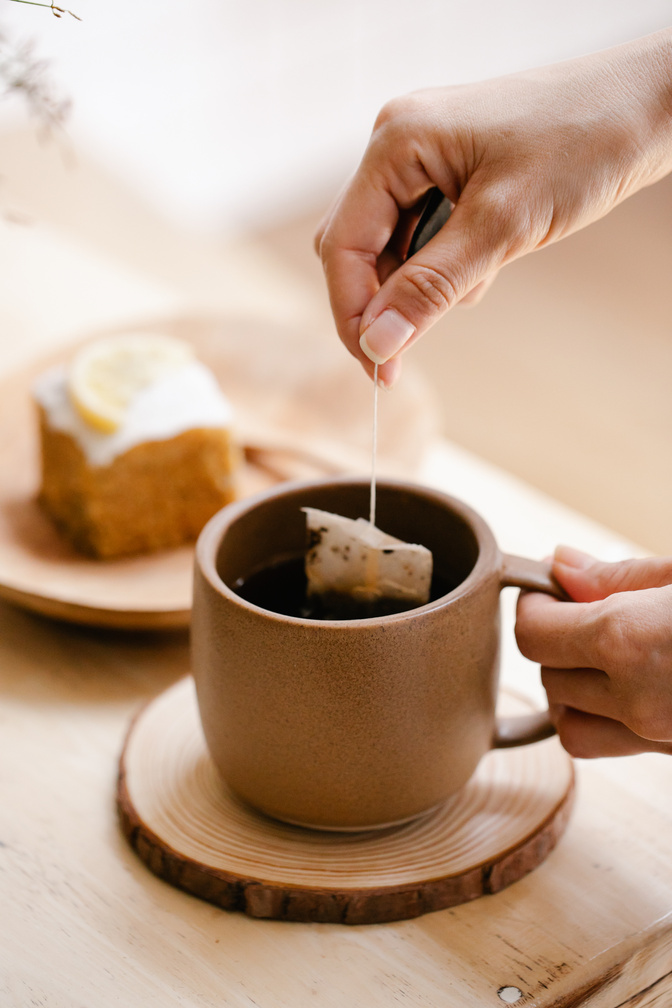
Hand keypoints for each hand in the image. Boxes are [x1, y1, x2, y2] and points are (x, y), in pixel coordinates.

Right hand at [315, 29, 671, 386]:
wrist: (650, 105)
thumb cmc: (585, 142)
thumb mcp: (503, 226)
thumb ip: (432, 287)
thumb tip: (377, 343)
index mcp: (396, 143)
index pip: (343, 245)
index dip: (353, 314)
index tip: (379, 368)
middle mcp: (399, 146)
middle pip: (357, 247)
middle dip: (383, 301)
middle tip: (406, 352)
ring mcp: (424, 158)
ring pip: (391, 247)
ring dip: (420, 283)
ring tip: (483, 275)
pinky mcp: (450, 173)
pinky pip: (423, 235)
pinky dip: (445, 265)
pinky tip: (488, 260)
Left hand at [515, 546, 671, 757]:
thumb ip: (620, 576)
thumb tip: (561, 566)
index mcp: (629, 642)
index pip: (532, 633)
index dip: (536, 603)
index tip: (553, 586)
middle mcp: (635, 700)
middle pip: (547, 675)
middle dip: (557, 640)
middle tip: (588, 611)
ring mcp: (655, 737)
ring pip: (566, 721)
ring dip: (571, 686)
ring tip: (605, 652)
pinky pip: (603, 746)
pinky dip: (597, 719)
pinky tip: (624, 686)